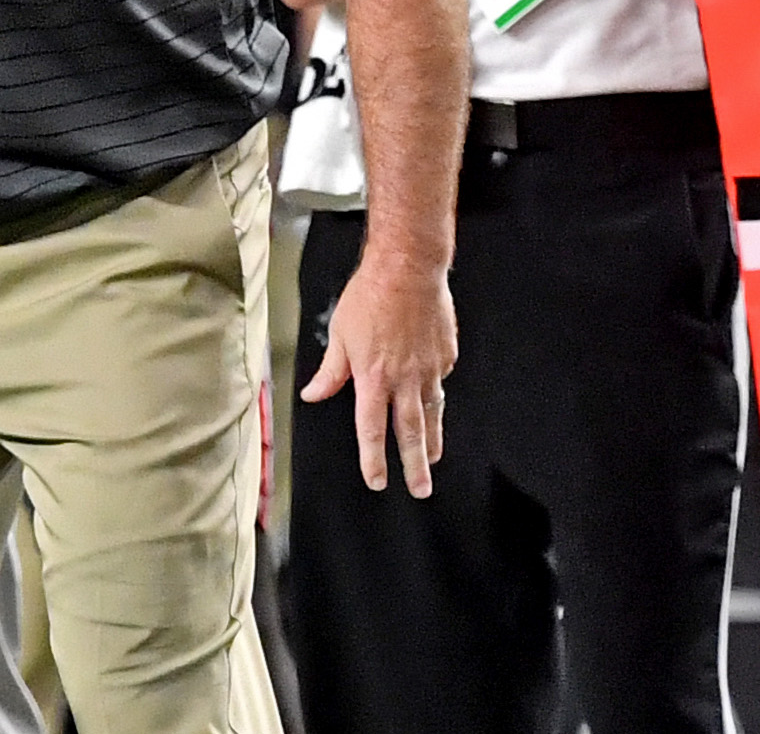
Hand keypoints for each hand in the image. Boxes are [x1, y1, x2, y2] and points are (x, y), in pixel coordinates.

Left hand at [301, 246, 457, 495]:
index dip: (374, 458)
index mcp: (373, 377)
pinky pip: (440, 382)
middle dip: (415, 465)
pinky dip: (435, 395)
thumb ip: (330, 371)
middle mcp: (404, 379)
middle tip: (419, 490)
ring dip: (432, 441)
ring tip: (431, 461)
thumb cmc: (368, 297)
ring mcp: (430, 369)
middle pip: (410, 432)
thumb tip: (312, 394)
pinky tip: (433, 401)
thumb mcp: (340, 334)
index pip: (371, 428)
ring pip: (432, 414)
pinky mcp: (447, 356)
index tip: (377, 481)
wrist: (408, 269)